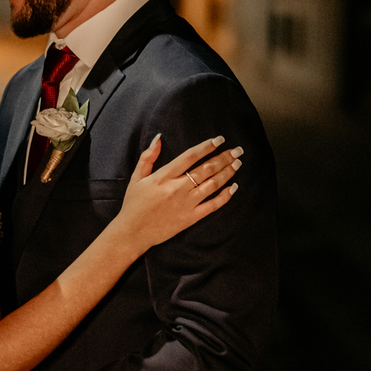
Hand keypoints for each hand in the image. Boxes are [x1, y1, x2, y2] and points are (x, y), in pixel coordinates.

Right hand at [115, 134, 240, 249]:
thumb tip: (158, 138)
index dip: (206, 146)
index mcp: (164, 176)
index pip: (190, 156)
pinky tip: (233, 187)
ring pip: (212, 184)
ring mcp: (186, 203)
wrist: (133, 232)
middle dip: (224, 157)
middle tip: (237, 150)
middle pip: (206, 169)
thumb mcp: (136, 177)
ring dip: (227, 173)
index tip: (219, 139)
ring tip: (237, 163)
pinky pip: (212, 205)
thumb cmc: (134, 204)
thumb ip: (148, 156)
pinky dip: (225, 196)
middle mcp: (178, 188)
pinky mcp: (191, 218)